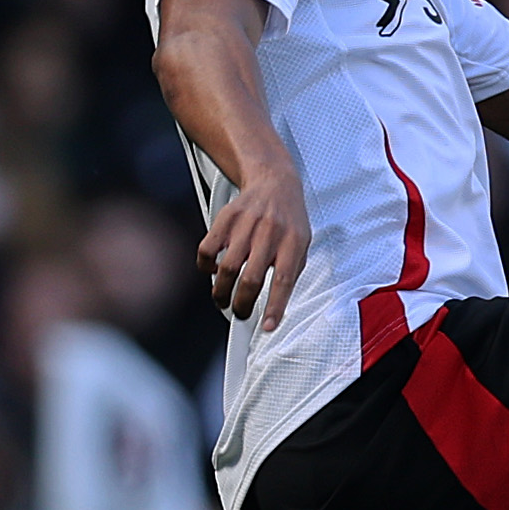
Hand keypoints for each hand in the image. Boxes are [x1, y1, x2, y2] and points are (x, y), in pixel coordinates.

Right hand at [198, 164, 310, 329]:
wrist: (274, 183)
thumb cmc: (289, 219)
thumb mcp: (302, 243)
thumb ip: (291, 270)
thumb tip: (278, 304)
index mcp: (293, 242)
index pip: (283, 280)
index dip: (275, 306)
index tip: (268, 326)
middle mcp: (269, 233)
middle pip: (250, 278)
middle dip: (242, 304)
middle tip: (239, 313)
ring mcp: (245, 225)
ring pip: (227, 268)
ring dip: (222, 291)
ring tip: (223, 299)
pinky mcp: (225, 219)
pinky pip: (207, 249)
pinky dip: (206, 266)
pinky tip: (212, 271)